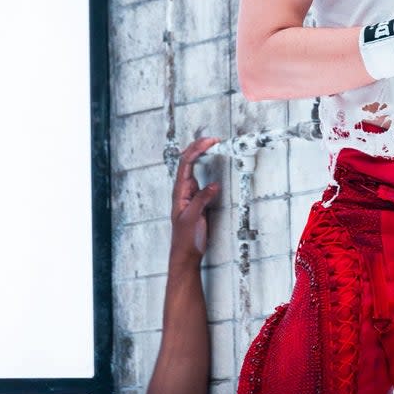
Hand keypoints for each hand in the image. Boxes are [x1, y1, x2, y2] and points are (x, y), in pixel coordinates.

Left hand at [168, 137, 220, 270]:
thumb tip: (214, 184)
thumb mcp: (194, 218)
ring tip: (212, 145)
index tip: (210, 142)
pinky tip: (211, 164)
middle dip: (198, 147)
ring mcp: (190, 194)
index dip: (197, 149)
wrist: (186, 254)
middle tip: (213, 139)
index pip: (186, 163)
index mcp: (180, 191)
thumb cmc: (186, 239)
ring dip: (201, 154)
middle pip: (187, 161)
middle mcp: (183, 190)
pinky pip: (201, 178)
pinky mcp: (197, 199)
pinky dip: (206, 167)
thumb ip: (202, 199)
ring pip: (193, 168)